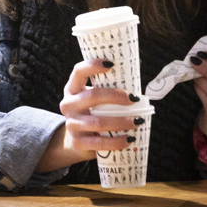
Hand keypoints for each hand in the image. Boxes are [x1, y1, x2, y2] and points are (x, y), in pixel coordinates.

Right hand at [35, 58, 142, 172]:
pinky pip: (99, 143)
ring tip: (138, 121)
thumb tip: (137, 84)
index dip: (92, 65)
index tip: (111, 64)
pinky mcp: (78, 142)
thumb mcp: (93, 100)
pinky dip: (117, 142)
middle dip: (115, 96)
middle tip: (134, 98)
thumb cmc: (92, 114)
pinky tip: (129, 139)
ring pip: (98, 122)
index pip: (78, 72)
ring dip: (121, 121)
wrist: (76, 142)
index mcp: (72, 89)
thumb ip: (107, 91)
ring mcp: (72, 124)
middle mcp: (68, 105)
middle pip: (92, 96)